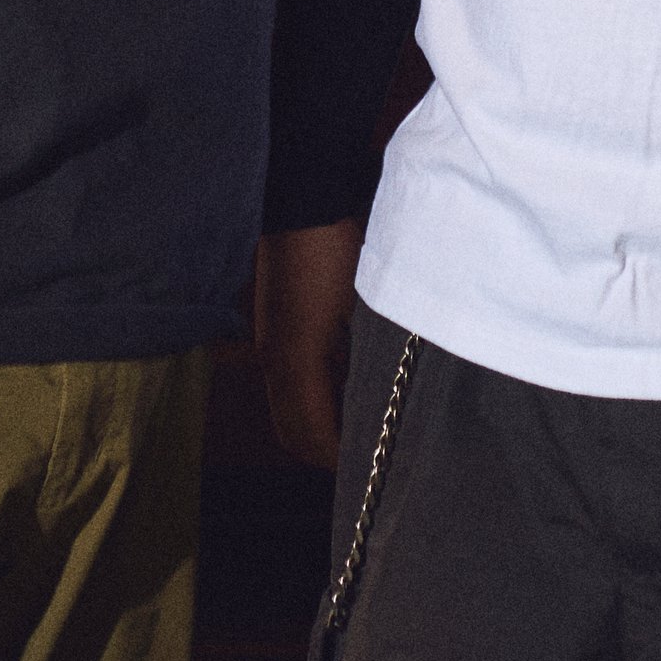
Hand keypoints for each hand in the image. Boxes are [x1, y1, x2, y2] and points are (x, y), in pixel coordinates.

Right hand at [256, 218, 364, 467]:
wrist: (301, 194)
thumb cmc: (335, 248)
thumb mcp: (363, 305)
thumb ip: (372, 356)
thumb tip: (388, 401)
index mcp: (293, 361)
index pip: (312, 435)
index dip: (342, 458)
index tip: (376, 466)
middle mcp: (275, 358)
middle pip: (293, 430)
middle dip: (327, 450)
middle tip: (371, 453)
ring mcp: (273, 341)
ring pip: (291, 407)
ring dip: (323, 422)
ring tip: (366, 422)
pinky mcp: (279, 326)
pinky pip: (294, 380)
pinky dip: (320, 394)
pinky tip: (354, 382)